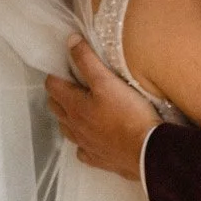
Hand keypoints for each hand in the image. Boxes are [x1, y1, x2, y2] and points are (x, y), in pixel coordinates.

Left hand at [45, 38, 157, 177]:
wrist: (147, 151)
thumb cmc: (128, 115)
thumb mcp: (107, 81)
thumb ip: (87, 61)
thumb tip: (71, 41)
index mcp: (74, 106)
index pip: (52, 85)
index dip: (56, 74)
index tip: (66, 68)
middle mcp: (74, 126)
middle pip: (56, 108)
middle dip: (60, 95)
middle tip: (74, 85)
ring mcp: (85, 144)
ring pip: (67, 129)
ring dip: (69, 118)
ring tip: (82, 110)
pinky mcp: (98, 159)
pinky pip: (84, 151)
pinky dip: (84, 143)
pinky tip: (94, 138)